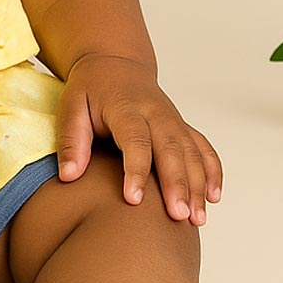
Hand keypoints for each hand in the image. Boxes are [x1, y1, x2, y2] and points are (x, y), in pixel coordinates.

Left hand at [55, 54, 222, 225]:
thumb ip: (70, 140)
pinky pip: (203, 148)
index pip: (135, 139)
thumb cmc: (91, 88)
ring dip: (198, 185)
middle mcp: (156, 112)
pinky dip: (212, 171)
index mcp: (126, 106)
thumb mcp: (71, 106)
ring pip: (192, 152)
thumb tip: (69, 176)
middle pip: (172, 149)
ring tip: (197, 218)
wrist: (115, 63)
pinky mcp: (182, 126)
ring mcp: (173, 119)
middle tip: (178, 216)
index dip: (135, 170)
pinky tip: (213, 197)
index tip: (134, 201)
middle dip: (177, 184)